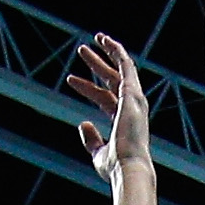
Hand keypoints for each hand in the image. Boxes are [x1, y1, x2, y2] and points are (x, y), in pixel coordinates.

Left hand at [66, 32, 149, 178]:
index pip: (104, 99)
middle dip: (97, 64)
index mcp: (124, 122)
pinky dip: (116, 52)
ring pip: (120, 68)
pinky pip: (125, 66)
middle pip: (112, 80)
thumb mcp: (98, 153)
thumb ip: (91, 139)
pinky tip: (106, 41)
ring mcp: (134, 100)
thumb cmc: (115, 167)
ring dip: (107, 52)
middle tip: (82, 50)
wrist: (128, 167)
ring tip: (95, 38)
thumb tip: (83, 123)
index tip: (70, 79)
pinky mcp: (132, 93)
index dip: (87, 88)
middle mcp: (132, 108)